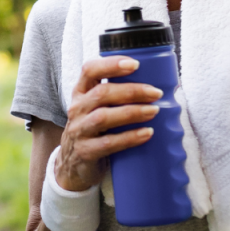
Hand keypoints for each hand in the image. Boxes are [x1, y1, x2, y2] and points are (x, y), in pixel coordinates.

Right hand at [55, 56, 161, 191]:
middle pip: (101, 94)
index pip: (89, 70)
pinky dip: (129, 137)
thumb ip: (116, 96)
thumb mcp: (96, 108)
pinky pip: (108, 143)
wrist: (72, 165)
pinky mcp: (85, 151)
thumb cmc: (94, 130)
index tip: (135, 64)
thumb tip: (157, 88)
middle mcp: (77, 109)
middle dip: (131, 91)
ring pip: (103, 117)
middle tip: (155, 93)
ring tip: (154, 111)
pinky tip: (146, 133)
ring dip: (131, 112)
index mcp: (81, 93)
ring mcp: (79, 130)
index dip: (111, 64)